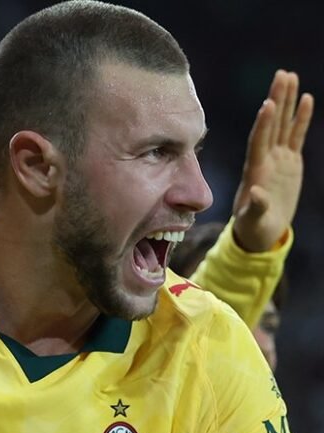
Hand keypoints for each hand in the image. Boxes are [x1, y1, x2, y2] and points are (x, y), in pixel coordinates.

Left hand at [231, 69, 313, 252]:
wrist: (260, 231)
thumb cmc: (252, 228)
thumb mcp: (252, 220)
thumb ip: (255, 207)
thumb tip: (257, 193)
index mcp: (254, 170)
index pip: (259, 142)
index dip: (263, 123)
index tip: (267, 103)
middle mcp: (265, 159)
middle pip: (272, 124)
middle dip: (277, 100)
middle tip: (281, 75)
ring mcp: (278, 158)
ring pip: (283, 124)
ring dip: (287, 101)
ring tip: (290, 76)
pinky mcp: (290, 162)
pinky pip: (295, 135)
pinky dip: (300, 118)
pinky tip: (306, 98)